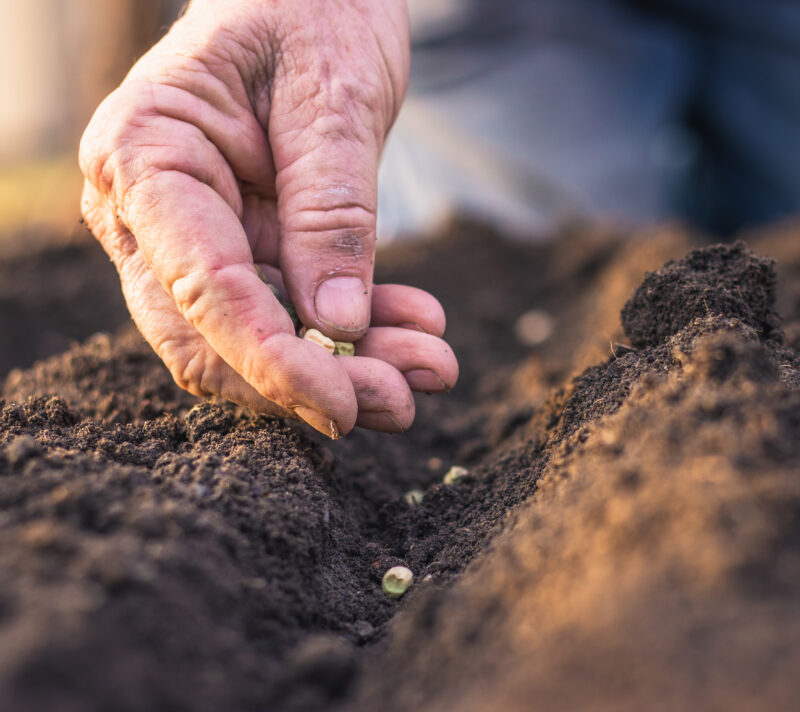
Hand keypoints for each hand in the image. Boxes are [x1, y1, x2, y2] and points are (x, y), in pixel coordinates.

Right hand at [79, 0, 456, 436]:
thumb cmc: (314, 6)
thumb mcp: (336, 97)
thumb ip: (332, 210)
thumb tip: (339, 327)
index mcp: (146, 155)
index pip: (201, 287)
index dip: (271, 360)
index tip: (345, 405)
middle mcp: (150, 209)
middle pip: (212, 338)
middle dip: (310, 382)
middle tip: (405, 399)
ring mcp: (194, 234)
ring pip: (256, 339)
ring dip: (346, 366)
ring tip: (433, 367)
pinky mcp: (245, 246)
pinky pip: (292, 313)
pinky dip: (356, 332)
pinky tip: (418, 328)